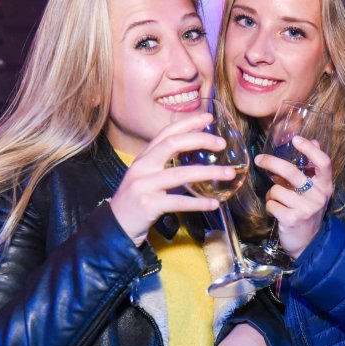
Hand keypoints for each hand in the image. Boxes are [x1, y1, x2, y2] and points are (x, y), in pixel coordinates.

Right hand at [109, 113, 233, 245]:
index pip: (165, 133)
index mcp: (143, 158)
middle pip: (172, 145)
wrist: (115, 227)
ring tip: (229, 173)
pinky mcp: (148, 205)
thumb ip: (164, 166)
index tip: (207, 118)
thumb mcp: (146, 177)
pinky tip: (214, 203)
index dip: (187, 123)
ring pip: (180, 174)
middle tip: (222, 144)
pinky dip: (198, 203)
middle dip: (199, 140)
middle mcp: (142, 167)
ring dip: (208, 172)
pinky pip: (178, 202)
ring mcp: (143, 185)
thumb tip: (194, 157)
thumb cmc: (136, 201)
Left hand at [254, 135, 332, 258]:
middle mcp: (318, 196)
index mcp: (325, 186)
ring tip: (278, 201)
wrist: (308, 242)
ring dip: (271, 194)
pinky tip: (276, 211)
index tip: (296, 139)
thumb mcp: (315, 190)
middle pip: (291, 172)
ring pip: (276, 189)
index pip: (323, 162)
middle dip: (271, 163)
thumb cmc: (308, 211)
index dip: (309, 149)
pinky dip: (270, 206)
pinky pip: (271, 203)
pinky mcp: (292, 219)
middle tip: (259, 159)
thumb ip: (313, 167)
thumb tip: (314, 140)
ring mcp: (305, 208)